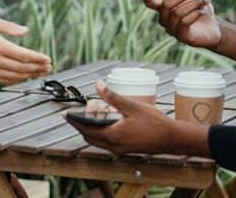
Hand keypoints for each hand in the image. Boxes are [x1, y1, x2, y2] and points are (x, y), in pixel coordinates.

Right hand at [0, 16, 51, 84]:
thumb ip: (9, 27)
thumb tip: (25, 30)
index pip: (23, 55)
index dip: (37, 58)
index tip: (47, 58)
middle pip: (22, 67)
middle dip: (38, 68)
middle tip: (49, 66)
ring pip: (15, 76)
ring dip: (30, 75)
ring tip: (41, 72)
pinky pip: (6, 81)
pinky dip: (18, 80)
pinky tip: (25, 76)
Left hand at [66, 80, 210, 156]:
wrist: (171, 139)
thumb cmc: (153, 121)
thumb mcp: (132, 106)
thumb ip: (112, 96)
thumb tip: (98, 84)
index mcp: (113, 135)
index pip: (86, 129)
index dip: (74, 121)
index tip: (64, 114)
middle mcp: (114, 146)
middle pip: (90, 137)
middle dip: (81, 125)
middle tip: (76, 114)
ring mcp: (120, 150)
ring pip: (98, 141)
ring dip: (92, 130)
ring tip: (92, 114)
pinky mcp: (126, 150)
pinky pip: (107, 143)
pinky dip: (101, 134)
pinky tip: (106, 122)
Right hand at [141, 0, 222, 48]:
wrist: (215, 27)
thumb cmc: (199, 9)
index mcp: (164, 8)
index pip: (151, 4)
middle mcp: (165, 20)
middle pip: (167, 4)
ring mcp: (172, 30)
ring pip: (178, 12)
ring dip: (194, 3)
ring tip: (205, 0)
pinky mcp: (182, 37)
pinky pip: (184, 23)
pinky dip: (195, 13)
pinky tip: (202, 11)